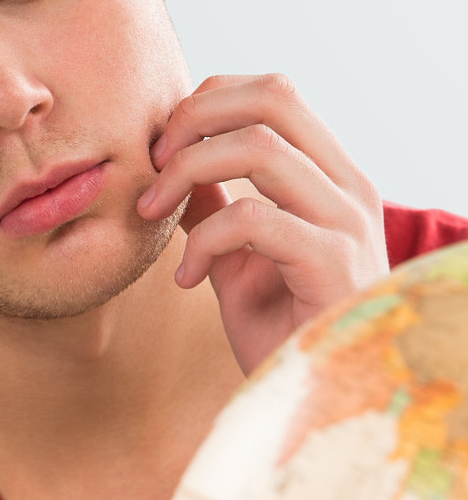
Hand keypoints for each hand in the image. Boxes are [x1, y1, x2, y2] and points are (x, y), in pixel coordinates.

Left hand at [137, 74, 385, 375]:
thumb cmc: (284, 335)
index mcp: (331, 178)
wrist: (318, 404)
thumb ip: (214, 210)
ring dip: (186, 172)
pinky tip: (185, 277)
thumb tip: (170, 167)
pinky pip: (253, 219)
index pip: (274, 94)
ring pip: (259, 147)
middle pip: (273, 96)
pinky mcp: (332, 262)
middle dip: (195, 118)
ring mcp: (346, 222)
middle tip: (151, 164)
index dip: (206, 103)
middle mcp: (348, 188)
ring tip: (152, 213)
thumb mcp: (238, 262)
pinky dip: (204, 240)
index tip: (160, 147)